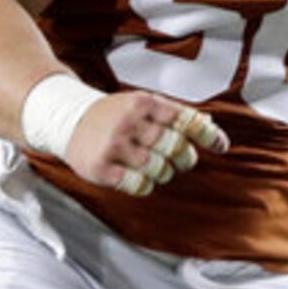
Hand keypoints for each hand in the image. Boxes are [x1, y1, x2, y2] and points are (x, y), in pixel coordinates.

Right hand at [68, 91, 226, 195]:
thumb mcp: (143, 104)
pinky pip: (138, 185)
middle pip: (176, 147)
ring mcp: (113, 144)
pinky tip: (137, 177)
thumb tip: (211, 124)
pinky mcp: (100, 167)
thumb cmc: (113, 114)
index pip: (185, 119)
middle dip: (185, 158)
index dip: (208, 134)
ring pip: (159, 169)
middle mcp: (128, 121)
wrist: (66, 118)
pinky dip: (145, 186)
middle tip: (180, 159)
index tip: (221, 146)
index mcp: (143, 103)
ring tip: (154, 166)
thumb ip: (175, 114)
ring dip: (163, 173)